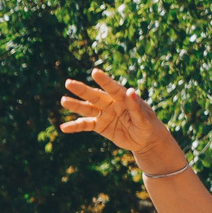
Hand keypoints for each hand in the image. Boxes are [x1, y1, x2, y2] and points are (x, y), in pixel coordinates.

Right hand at [60, 67, 185, 170]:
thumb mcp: (144, 118)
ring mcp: (104, 114)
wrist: (145, 140)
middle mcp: (111, 104)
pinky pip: (85, 125)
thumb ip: (136, 106)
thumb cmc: (148, 126)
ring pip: (87, 108)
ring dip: (75, 105)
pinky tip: (63, 127)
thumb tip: (131, 91)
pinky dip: (74, 126)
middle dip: (82, 90)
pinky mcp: (99, 126)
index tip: (95, 72)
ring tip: (63, 100)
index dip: (104, 80)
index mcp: (123, 98)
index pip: (113, 88)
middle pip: (95, 96)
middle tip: (69, 83)